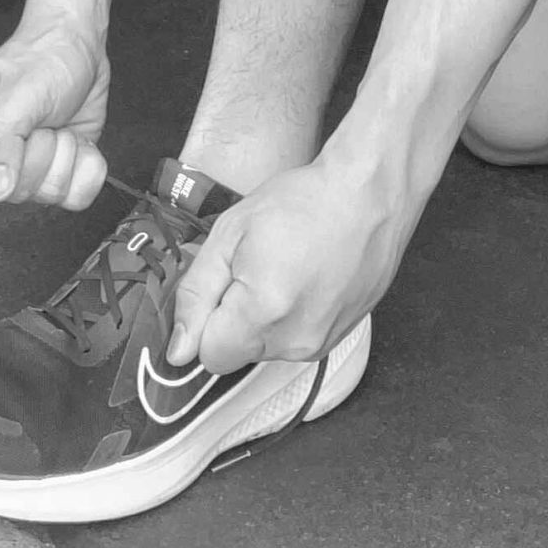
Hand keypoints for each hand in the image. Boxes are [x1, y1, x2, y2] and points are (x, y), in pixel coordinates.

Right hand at [0, 18, 111, 209]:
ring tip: (59, 124)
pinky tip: (80, 141)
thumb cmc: (45, 55)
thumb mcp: (20, 91)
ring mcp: (23, 165)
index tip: (25, 128)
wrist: (80, 45)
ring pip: (47, 196)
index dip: (8, 160)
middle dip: (43, 154)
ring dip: (67, 155)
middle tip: (46, 120)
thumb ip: (0, 139)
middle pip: (14, 192)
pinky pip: (75, 196)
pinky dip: (87, 166)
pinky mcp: (54, 170)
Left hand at [167, 158, 409, 373]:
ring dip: (265, 318)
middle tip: (258, 264)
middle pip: (239, 351)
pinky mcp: (340, 338)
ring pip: (267, 347)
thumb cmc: (302, 201)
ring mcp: (322, 344)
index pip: (209, 354)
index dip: (208, 316)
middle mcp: (295, 342)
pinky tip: (307, 277)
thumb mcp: (231, 232)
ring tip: (287, 267)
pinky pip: (296, 340)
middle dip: (235, 315)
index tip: (227, 278)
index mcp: (262, 314)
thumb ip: (197, 294)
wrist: (369, 193)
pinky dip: (293, 316)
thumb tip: (178, 351)